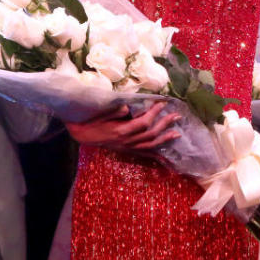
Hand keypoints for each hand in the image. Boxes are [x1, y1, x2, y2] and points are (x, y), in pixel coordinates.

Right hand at [65, 101, 180, 153]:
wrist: (82, 133)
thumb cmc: (92, 120)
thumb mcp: (102, 113)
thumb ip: (115, 111)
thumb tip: (128, 106)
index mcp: (121, 131)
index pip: (143, 123)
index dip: (155, 113)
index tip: (163, 103)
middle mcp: (127, 142)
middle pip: (150, 134)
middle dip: (165, 124)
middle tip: (176, 115)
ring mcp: (127, 148)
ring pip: (150, 145)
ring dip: (164, 139)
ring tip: (177, 133)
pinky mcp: (127, 151)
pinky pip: (144, 154)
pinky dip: (155, 155)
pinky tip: (166, 157)